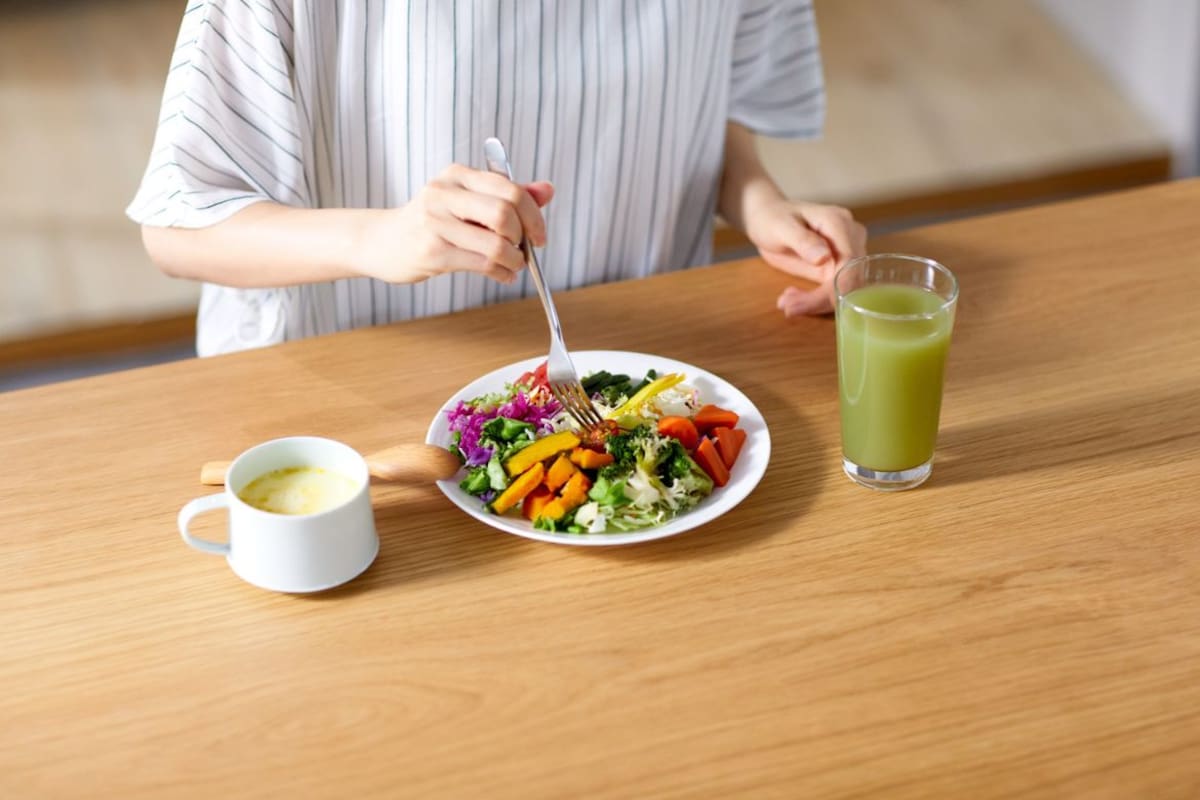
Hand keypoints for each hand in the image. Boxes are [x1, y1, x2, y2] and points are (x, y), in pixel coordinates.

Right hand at [354, 163, 554, 284]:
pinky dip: (501, 272)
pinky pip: (482, 264)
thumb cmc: (430, 222)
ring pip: (496, 244)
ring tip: (513, 265)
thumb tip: (547, 190)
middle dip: (524, 237)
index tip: (539, 234)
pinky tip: (502, 274)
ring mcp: (436, 222)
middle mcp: (445, 193)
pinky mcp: (432, 251)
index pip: (510, 188)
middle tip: (525, 250)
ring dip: (515, 260)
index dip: (534, 214)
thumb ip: (508, 195)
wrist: (381, 241)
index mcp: (458, 176)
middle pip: (506, 213)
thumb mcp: (467, 201)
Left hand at [746, 200, 866, 315]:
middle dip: (820, 299)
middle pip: (849, 278)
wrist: (767, 218)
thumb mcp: (782, 228)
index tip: (808, 304)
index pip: (848, 261)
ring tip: (786, 302)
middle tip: (788, 306)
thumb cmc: (773, 217)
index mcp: (838, 223)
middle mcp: (850, 237)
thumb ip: (803, 241)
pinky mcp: (838, 266)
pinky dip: (814, 300)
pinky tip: (792, 296)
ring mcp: (846, 252)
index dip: (833, 287)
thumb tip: (824, 257)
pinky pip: (834, 289)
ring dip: (815, 302)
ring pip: (844, 288)